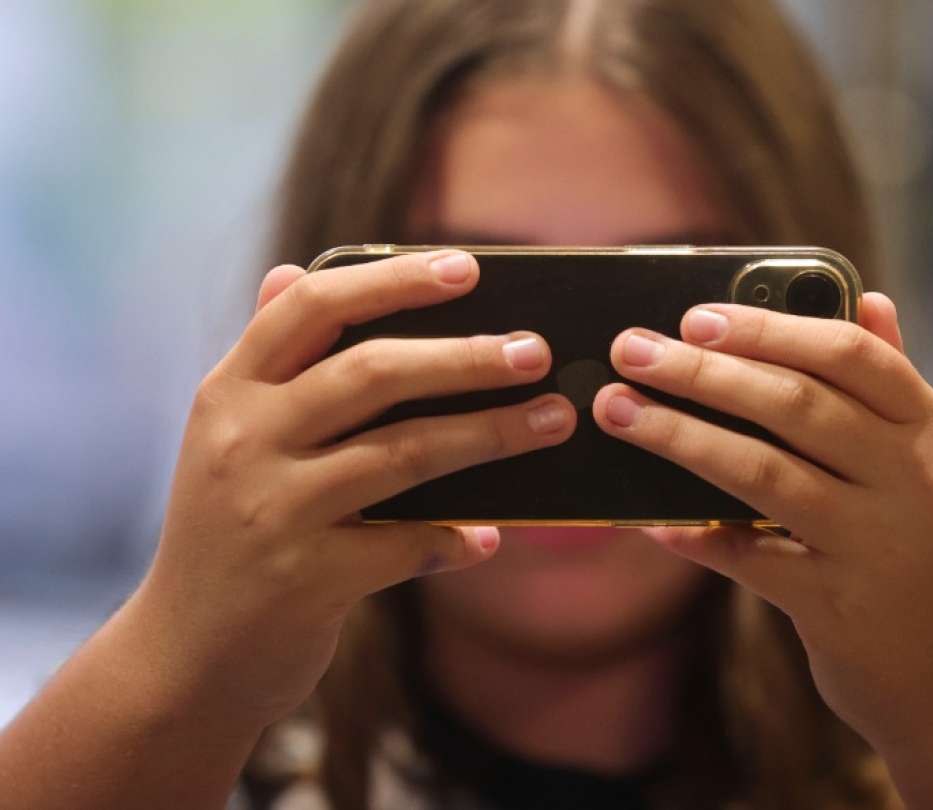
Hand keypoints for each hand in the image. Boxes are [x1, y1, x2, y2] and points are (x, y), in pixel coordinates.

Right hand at [135, 250, 574, 726]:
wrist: (183, 658)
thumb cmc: (225, 532)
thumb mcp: (227, 437)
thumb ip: (268, 360)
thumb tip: (292, 269)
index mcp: (229, 393)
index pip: (312, 308)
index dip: (393, 281)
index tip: (469, 268)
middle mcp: (244, 442)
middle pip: (373, 374)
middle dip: (465, 358)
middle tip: (536, 351)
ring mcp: (274, 512)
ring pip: (403, 455)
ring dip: (488, 436)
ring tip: (553, 421)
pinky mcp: (306, 580)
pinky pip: (406, 547)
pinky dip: (455, 541)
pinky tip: (490, 538)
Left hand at [592, 294, 932, 753]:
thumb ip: (893, 383)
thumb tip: (866, 295)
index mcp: (932, 432)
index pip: (851, 354)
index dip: (769, 327)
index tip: (696, 315)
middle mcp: (912, 482)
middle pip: (796, 404)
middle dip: (703, 372)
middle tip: (631, 350)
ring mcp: (875, 548)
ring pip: (763, 474)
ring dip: (681, 436)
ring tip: (619, 411)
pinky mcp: (836, 609)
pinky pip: (748, 561)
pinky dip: (695, 536)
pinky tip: (647, 519)